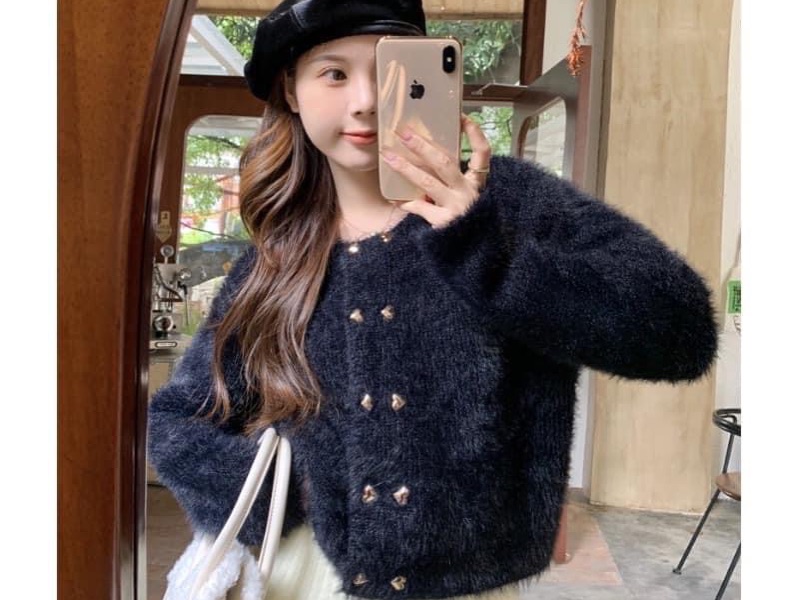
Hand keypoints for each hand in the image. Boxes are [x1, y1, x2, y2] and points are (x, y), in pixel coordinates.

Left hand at [380, 114, 491, 228]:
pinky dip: (405, 201)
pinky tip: (392, 196)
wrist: (475, 251)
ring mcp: (456, 207)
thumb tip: (425, 158)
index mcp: (478, 183)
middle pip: (444, 162)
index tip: (462, 117)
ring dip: (405, 167)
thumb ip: (454, 181)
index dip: (474, 134)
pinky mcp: (443, 222)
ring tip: (388, 156)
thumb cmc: (469, 220)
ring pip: (426, 182)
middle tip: (402, 132)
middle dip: (421, 145)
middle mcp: (469, 192)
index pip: (482, 154)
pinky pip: (419, 206)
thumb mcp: (468, 197)